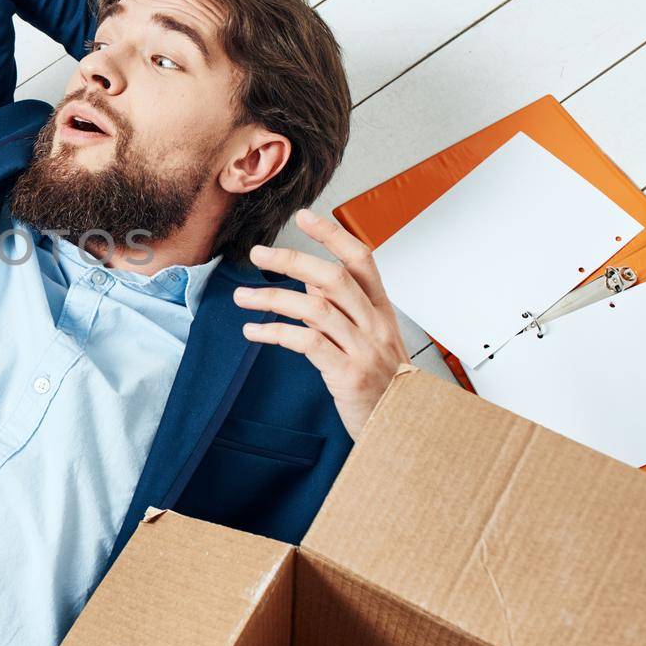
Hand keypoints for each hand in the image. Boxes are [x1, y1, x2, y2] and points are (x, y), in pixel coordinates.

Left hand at [233, 207, 410, 437]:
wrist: (403, 429)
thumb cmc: (381, 383)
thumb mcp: (366, 338)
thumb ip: (338, 309)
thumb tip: (309, 280)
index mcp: (380, 310)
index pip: (361, 260)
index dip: (333, 235)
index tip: (304, 216)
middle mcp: (374, 325)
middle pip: (334, 278)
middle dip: (292, 260)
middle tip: (258, 254)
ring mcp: (364, 349)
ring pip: (315, 309)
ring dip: (272, 298)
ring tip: (241, 297)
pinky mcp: (348, 374)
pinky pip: (307, 343)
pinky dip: (275, 333)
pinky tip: (252, 331)